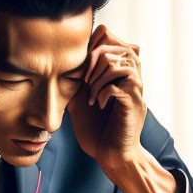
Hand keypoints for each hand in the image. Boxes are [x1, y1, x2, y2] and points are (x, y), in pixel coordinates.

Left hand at [67, 24, 145, 170]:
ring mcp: (135, 88)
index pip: (109, 37)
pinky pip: (117, 85)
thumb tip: (58, 64)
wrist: (111, 154)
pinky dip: (102, 93)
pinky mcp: (134, 102)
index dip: (92, 46)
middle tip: (86, 82)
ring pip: (117, 63)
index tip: (82, 71)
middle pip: (116, 45)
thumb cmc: (97, 130)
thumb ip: (75, 80)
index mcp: (119, 71)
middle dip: (93, 61)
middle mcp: (131, 76)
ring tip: (92, 95)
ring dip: (97, 78)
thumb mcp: (79, 99)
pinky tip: (98, 105)